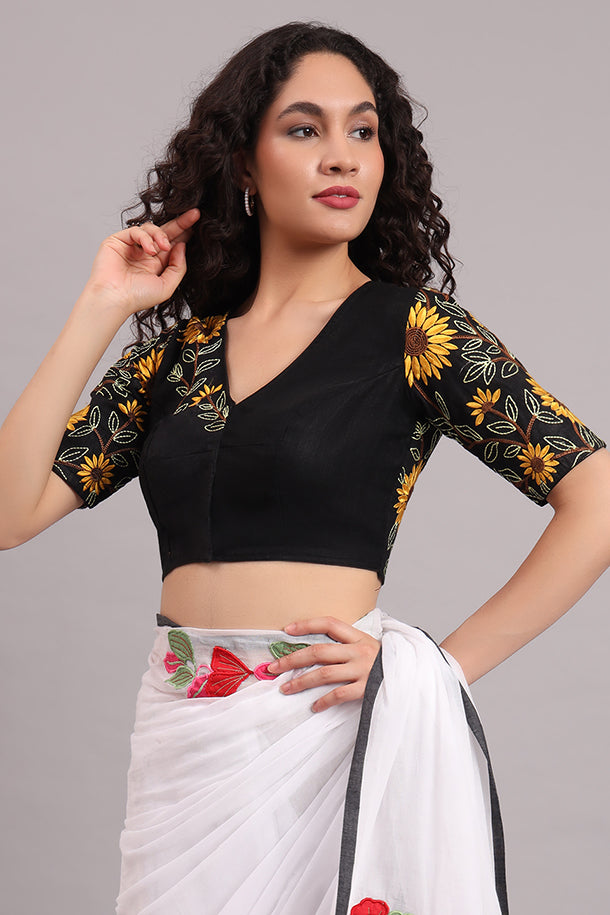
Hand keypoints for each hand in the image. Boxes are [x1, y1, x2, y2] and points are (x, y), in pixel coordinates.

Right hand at [84, 208, 200, 314]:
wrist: (114, 298)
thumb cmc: (137, 297)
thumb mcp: (167, 285)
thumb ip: (178, 267)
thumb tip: (182, 246)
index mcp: (156, 264)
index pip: (173, 244)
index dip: (185, 234)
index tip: (198, 225)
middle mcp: (145, 253)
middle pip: (165, 232)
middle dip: (180, 223)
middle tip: (194, 215)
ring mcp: (132, 246)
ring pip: (151, 228)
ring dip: (161, 235)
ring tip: (164, 247)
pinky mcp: (118, 240)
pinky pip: (136, 230)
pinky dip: (145, 238)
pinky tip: (149, 250)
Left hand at [267, 616, 380, 712]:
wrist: (416, 680)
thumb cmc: (390, 665)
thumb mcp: (373, 648)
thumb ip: (351, 647)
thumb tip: (320, 651)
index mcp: (360, 637)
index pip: (329, 623)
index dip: (307, 624)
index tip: (287, 630)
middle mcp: (360, 651)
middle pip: (319, 650)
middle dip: (293, 658)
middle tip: (274, 667)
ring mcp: (363, 670)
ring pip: (324, 673)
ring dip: (301, 681)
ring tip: (285, 688)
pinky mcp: (367, 689)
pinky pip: (339, 694)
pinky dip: (323, 701)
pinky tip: (314, 706)